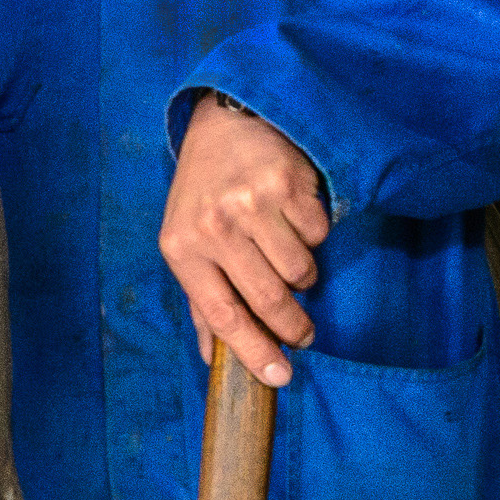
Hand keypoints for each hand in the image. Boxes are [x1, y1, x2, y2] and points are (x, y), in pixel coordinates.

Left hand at [160, 94, 325, 383]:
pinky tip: (291, 216)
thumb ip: (202, 302)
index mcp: (182, 246)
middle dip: (293, 327)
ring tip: (283, 252)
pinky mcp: (288, 181)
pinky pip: (318, 235)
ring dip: (301, 274)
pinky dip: (312, 236)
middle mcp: (215, 223)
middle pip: (268, 298)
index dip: (253, 351)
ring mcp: (253, 201)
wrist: (226, 121)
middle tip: (304, 336)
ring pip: (301, 270)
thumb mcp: (187, 243)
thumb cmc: (204, 193)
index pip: (221, 314)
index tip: (280, 377)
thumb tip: (214, 360)